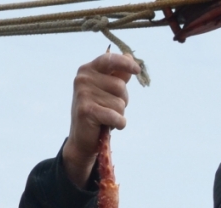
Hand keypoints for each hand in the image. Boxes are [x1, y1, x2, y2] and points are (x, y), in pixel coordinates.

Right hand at [62, 52, 142, 188]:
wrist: (82, 138)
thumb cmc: (98, 111)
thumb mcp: (108, 90)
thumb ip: (118, 74)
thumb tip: (129, 56)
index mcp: (88, 70)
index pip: (110, 60)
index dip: (126, 64)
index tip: (137, 70)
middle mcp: (83, 79)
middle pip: (120, 86)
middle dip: (122, 100)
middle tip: (109, 108)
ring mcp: (83, 94)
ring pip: (120, 103)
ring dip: (119, 113)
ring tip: (106, 117)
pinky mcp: (86, 111)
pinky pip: (116, 116)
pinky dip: (119, 124)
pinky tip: (109, 126)